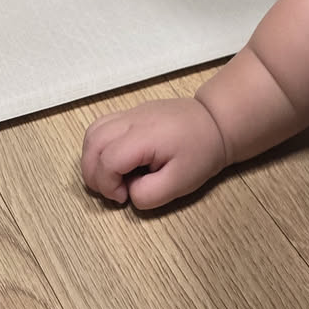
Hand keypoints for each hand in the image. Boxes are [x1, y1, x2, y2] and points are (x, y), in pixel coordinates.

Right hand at [81, 98, 228, 209]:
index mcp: (145, 136)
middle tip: (113, 191)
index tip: (124, 196)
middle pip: (93, 143)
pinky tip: (117, 162)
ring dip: (92, 159)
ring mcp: (131, 112)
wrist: (216, 122)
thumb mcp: (179, 183)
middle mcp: (133, 119)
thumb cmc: (201, 152)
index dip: (108, 184)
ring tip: (111, 177)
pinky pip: (102, 126)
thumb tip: (128, 192)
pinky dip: (99, 147)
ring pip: (93, 132)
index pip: (108, 160)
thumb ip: (148, 194)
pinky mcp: (132, 113)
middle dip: (93, 174)